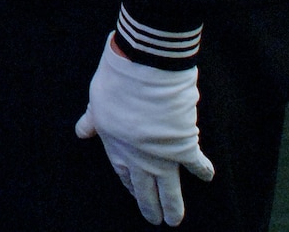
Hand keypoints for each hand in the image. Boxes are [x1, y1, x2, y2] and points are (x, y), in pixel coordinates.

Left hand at [76, 34, 213, 225]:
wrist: (143, 70)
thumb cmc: (116, 80)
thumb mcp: (96, 101)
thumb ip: (92, 120)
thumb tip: (81, 133)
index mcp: (114, 143)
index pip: (122, 172)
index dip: (129, 185)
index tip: (134, 194)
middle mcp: (137, 155)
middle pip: (143, 187)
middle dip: (149, 205)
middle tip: (155, 220)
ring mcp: (160, 154)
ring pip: (168, 187)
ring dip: (172, 205)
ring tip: (174, 220)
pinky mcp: (184, 145)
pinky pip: (196, 164)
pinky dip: (203, 170)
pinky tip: (207, 178)